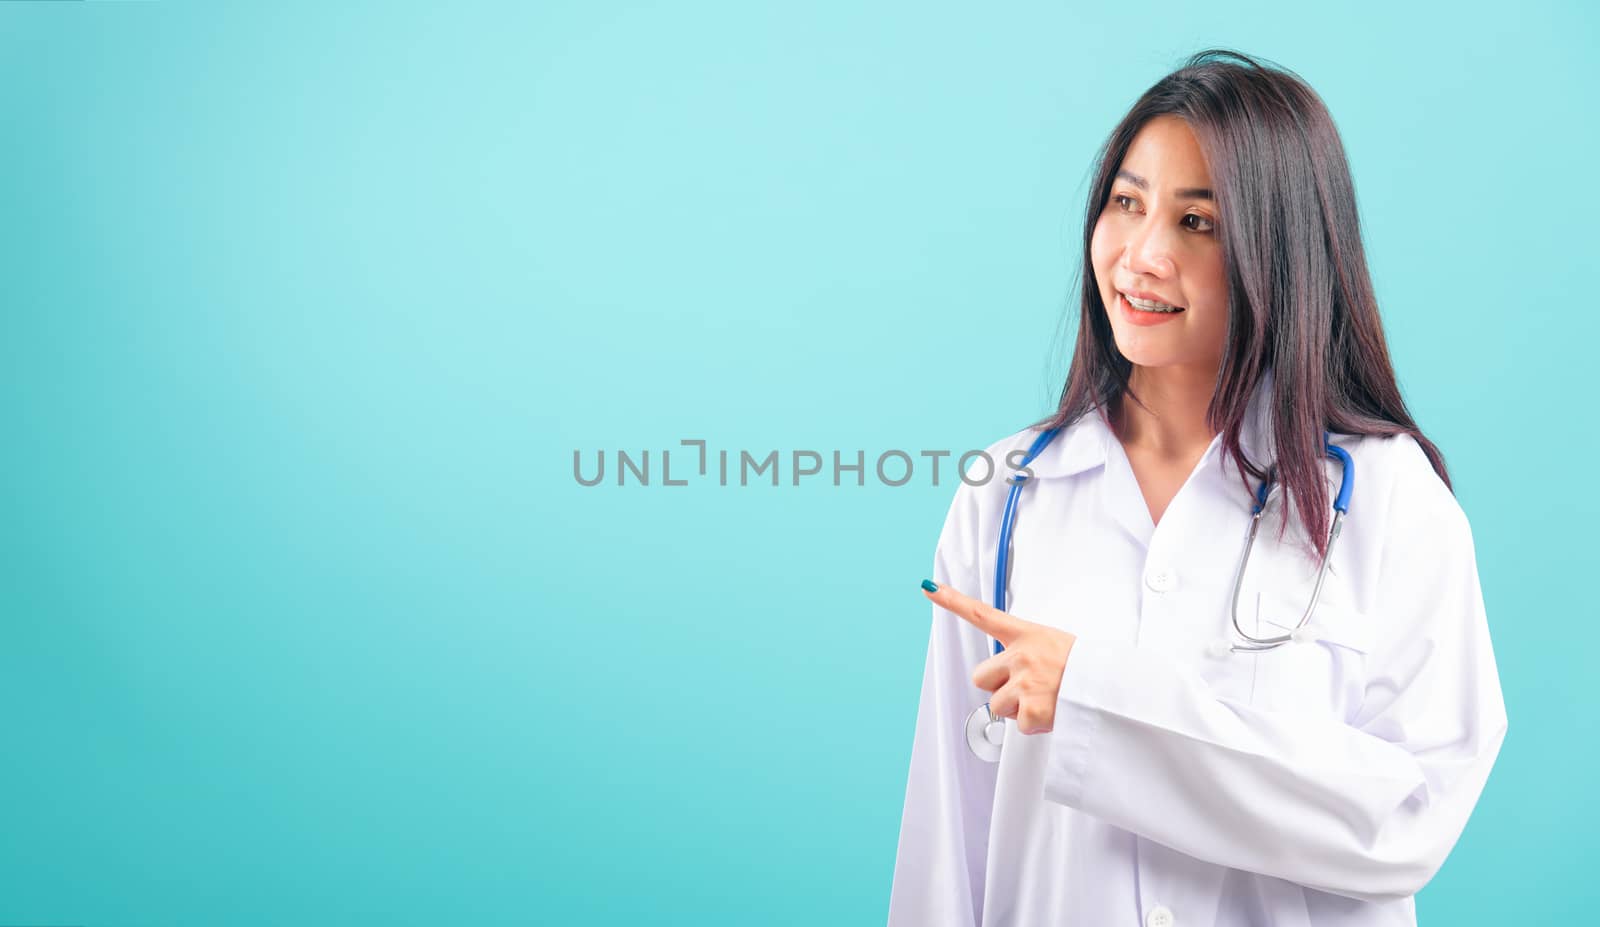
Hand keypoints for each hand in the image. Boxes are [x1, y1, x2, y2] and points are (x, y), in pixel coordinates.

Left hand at [922, 580, 1075, 734]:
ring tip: (1046, 698)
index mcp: (1026, 635)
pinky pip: (1019, 725)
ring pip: (997, 705)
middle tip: (1029, 687)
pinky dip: (1035, 726)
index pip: (982, 613)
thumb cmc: (1085, 668)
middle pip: (980, 677)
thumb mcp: (1055, 646)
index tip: (928, 586)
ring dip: (1018, 708)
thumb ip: (1026, 654)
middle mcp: (1020, 655)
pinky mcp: (1031, 710)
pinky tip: (1053, 713)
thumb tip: (1007, 677)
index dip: (951, 600)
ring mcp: (1024, 682)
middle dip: (999, 686)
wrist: (1113, 689)